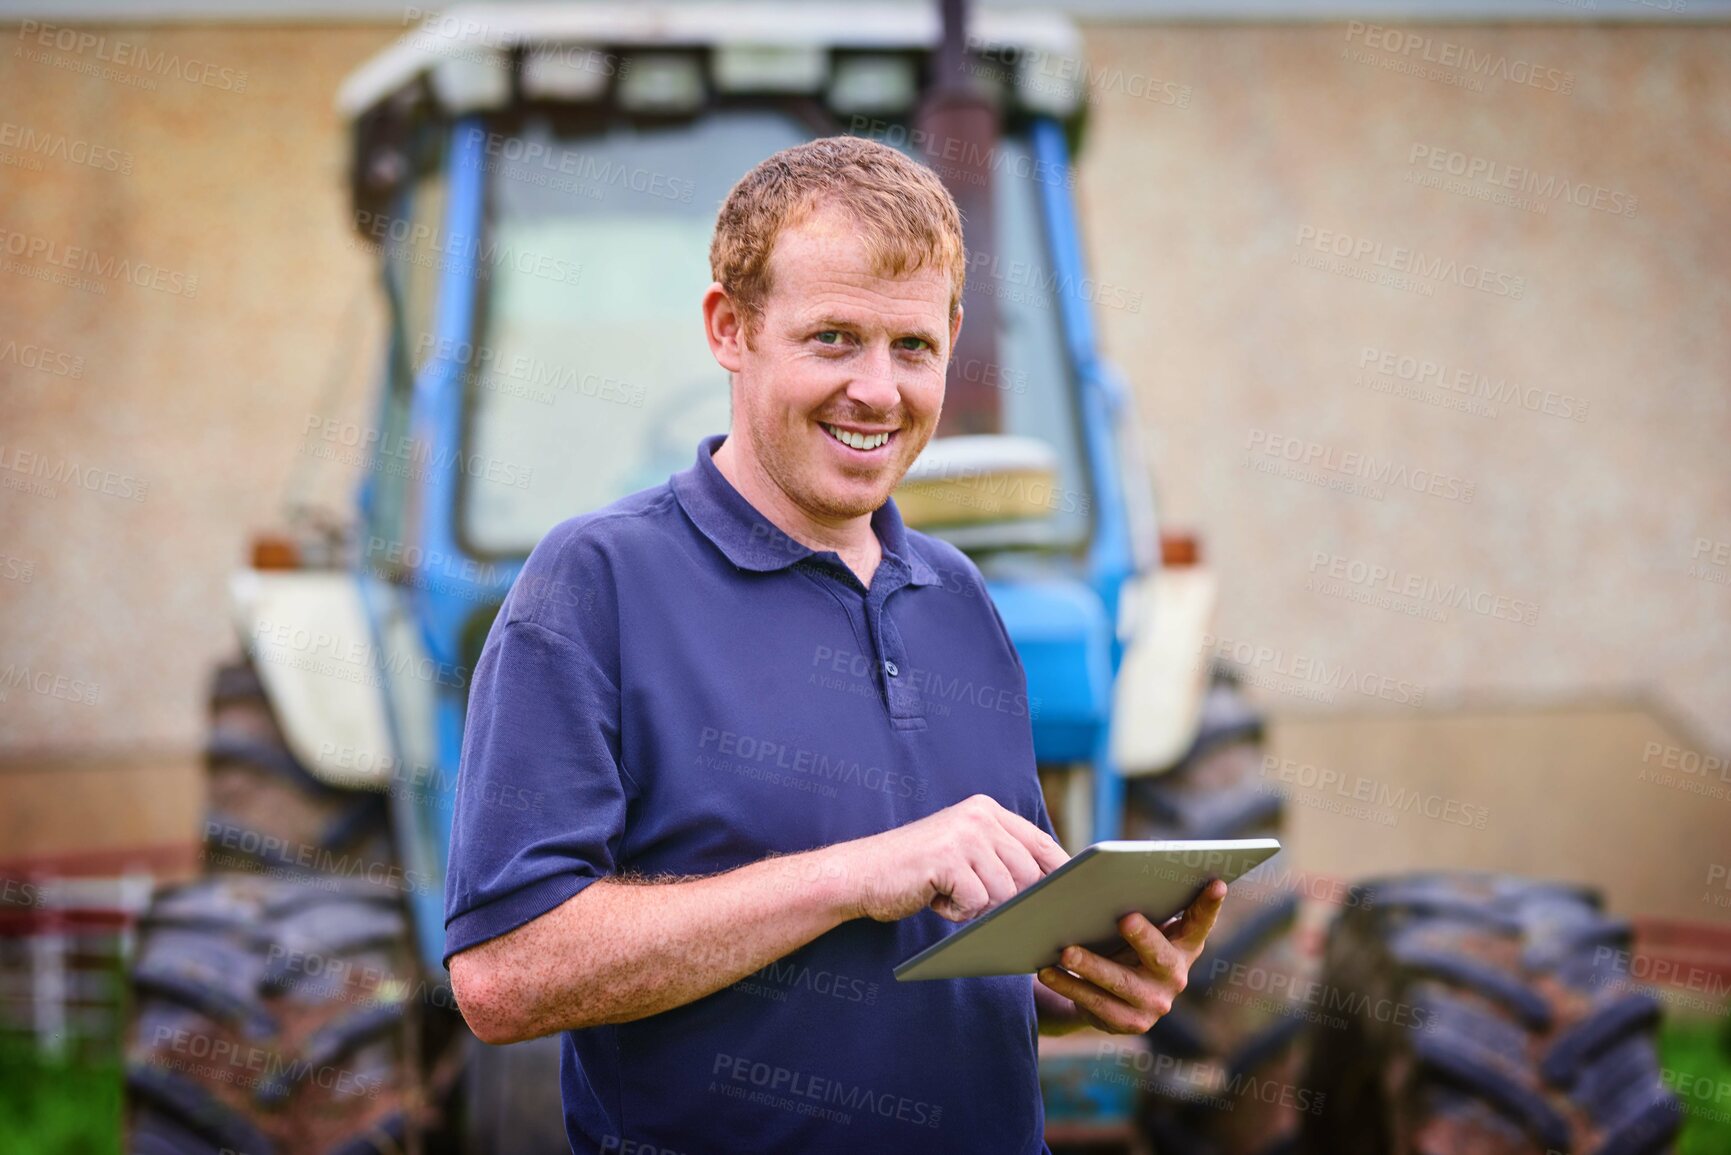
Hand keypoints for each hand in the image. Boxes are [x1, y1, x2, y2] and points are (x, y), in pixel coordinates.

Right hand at [832, 794, 1069, 922]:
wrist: (861, 874)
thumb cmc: (916, 872)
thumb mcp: (964, 853)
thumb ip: (1001, 858)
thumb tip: (1053, 889)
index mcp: (986, 810)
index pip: (1040, 842)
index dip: (1059, 872)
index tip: (1071, 896)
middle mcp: (979, 816)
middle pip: (1028, 874)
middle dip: (1010, 900)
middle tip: (975, 901)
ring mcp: (964, 835)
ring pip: (1005, 892)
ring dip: (980, 907)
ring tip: (948, 894)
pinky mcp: (948, 860)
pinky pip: (978, 904)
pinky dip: (958, 913)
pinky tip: (936, 899)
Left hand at [1036, 879, 1226, 1033]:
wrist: (1108, 996)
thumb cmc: (1124, 946)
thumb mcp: (1139, 928)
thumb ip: (1140, 908)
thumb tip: (1108, 878)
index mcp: (1184, 945)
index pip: (1200, 922)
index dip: (1210, 904)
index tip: (1217, 882)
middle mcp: (1176, 975)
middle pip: (1160, 956)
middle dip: (1143, 936)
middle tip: (1124, 918)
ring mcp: (1155, 1003)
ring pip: (1120, 983)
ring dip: (1091, 966)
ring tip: (1065, 950)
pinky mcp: (1129, 1023)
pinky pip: (1095, 1003)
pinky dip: (1069, 986)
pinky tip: (1048, 972)